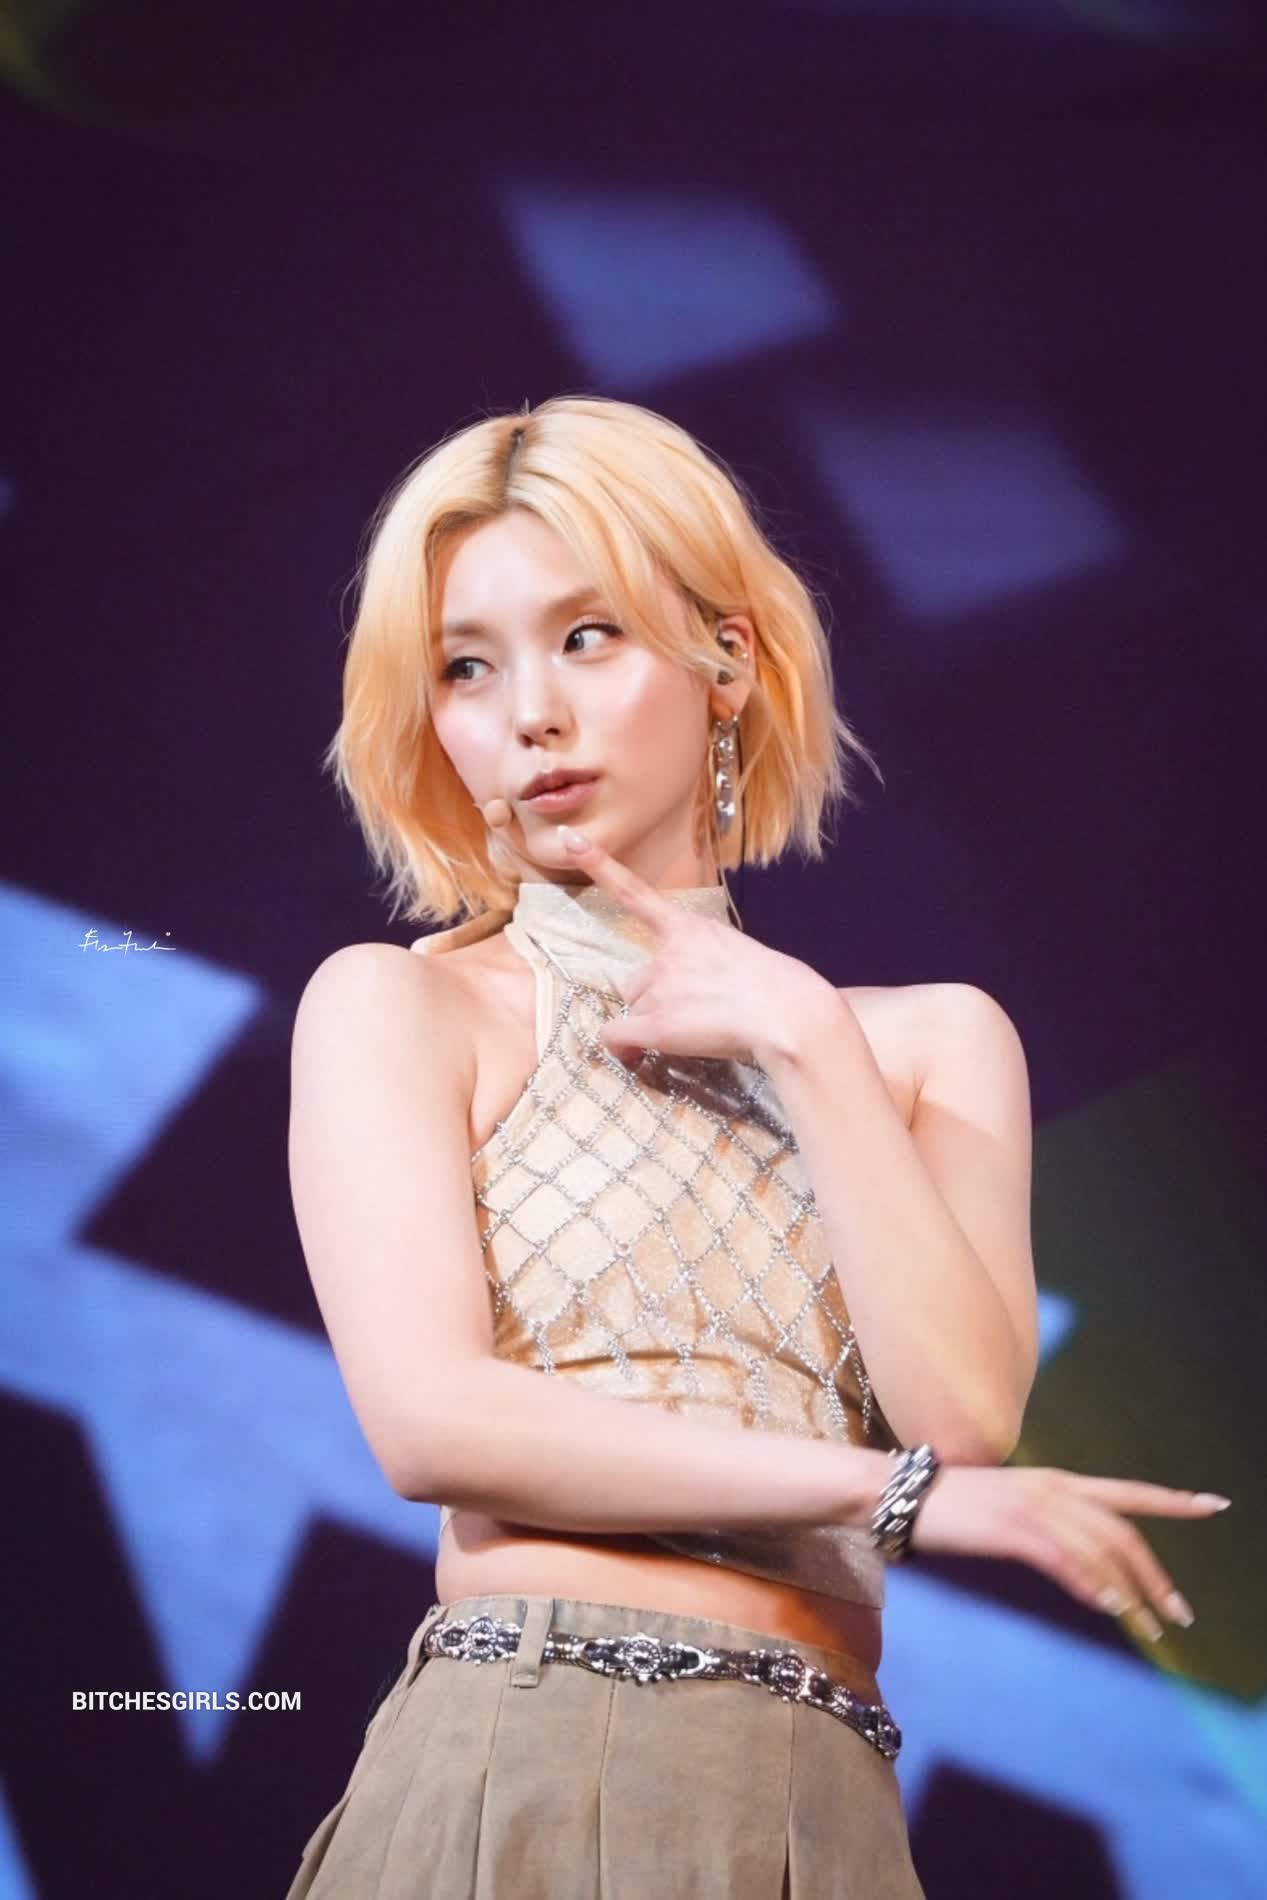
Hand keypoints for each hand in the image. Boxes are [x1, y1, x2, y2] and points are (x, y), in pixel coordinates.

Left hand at [549, 826, 837, 1068]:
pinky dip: (623, 1050)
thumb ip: (708, 964)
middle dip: (653, 1001)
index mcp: (690, 928)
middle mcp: (667, 953)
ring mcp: (659, 988)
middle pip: (636, 982)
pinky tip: (639, 1058)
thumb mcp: (742, 957)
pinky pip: (617, 1037)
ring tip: (695, 1036)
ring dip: (652, 1025)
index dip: (597, 864)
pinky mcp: (656, 1025)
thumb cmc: (781, 989)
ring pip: (634, 1010)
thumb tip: (696, 996)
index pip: (633, 891)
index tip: (568, 839)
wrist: (790, 1013)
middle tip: (692, 1019)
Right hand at [907, 1462, 1228, 1641]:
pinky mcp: (1013, 1528)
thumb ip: (1048, 1525)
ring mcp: (1034, 1506)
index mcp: (1057, 1482)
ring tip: (1150, 1626)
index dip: (1173, 1500)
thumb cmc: (953, 1506)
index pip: (1127, 1492)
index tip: (1214, 1505)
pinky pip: (1066, 1559)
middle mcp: (1054, 1489)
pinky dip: (1093, 1583)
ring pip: (1101, 1550)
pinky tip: (1111, 1605)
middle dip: (1157, 1576)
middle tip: (1179, 1614)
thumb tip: (1081, 1562)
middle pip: (1123, 1532)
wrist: (903, 1495)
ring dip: (1131, 1591)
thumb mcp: (1010, 1507)